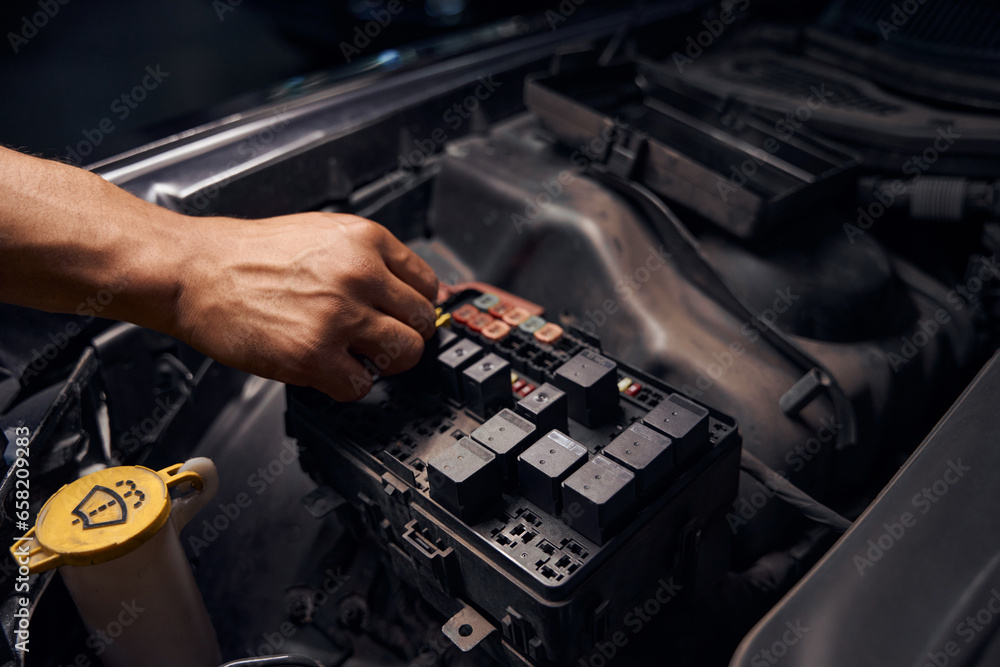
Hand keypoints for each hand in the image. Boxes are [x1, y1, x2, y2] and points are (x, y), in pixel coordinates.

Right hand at [171, 212, 437, 400]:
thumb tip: (410, 292)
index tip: (404, 317)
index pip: (427, 284)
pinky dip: (347, 384)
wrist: (196, 270)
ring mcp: (339, 316)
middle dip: (404, 336)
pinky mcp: (313, 355)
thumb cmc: (250, 255)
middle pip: (422, 323)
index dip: (415, 306)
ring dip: (383, 363)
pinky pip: (361, 386)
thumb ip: (370, 260)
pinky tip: (326, 368)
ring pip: (404, 355)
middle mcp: (359, 275)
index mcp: (365, 240)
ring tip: (356, 356)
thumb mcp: (324, 235)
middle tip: (380, 341)